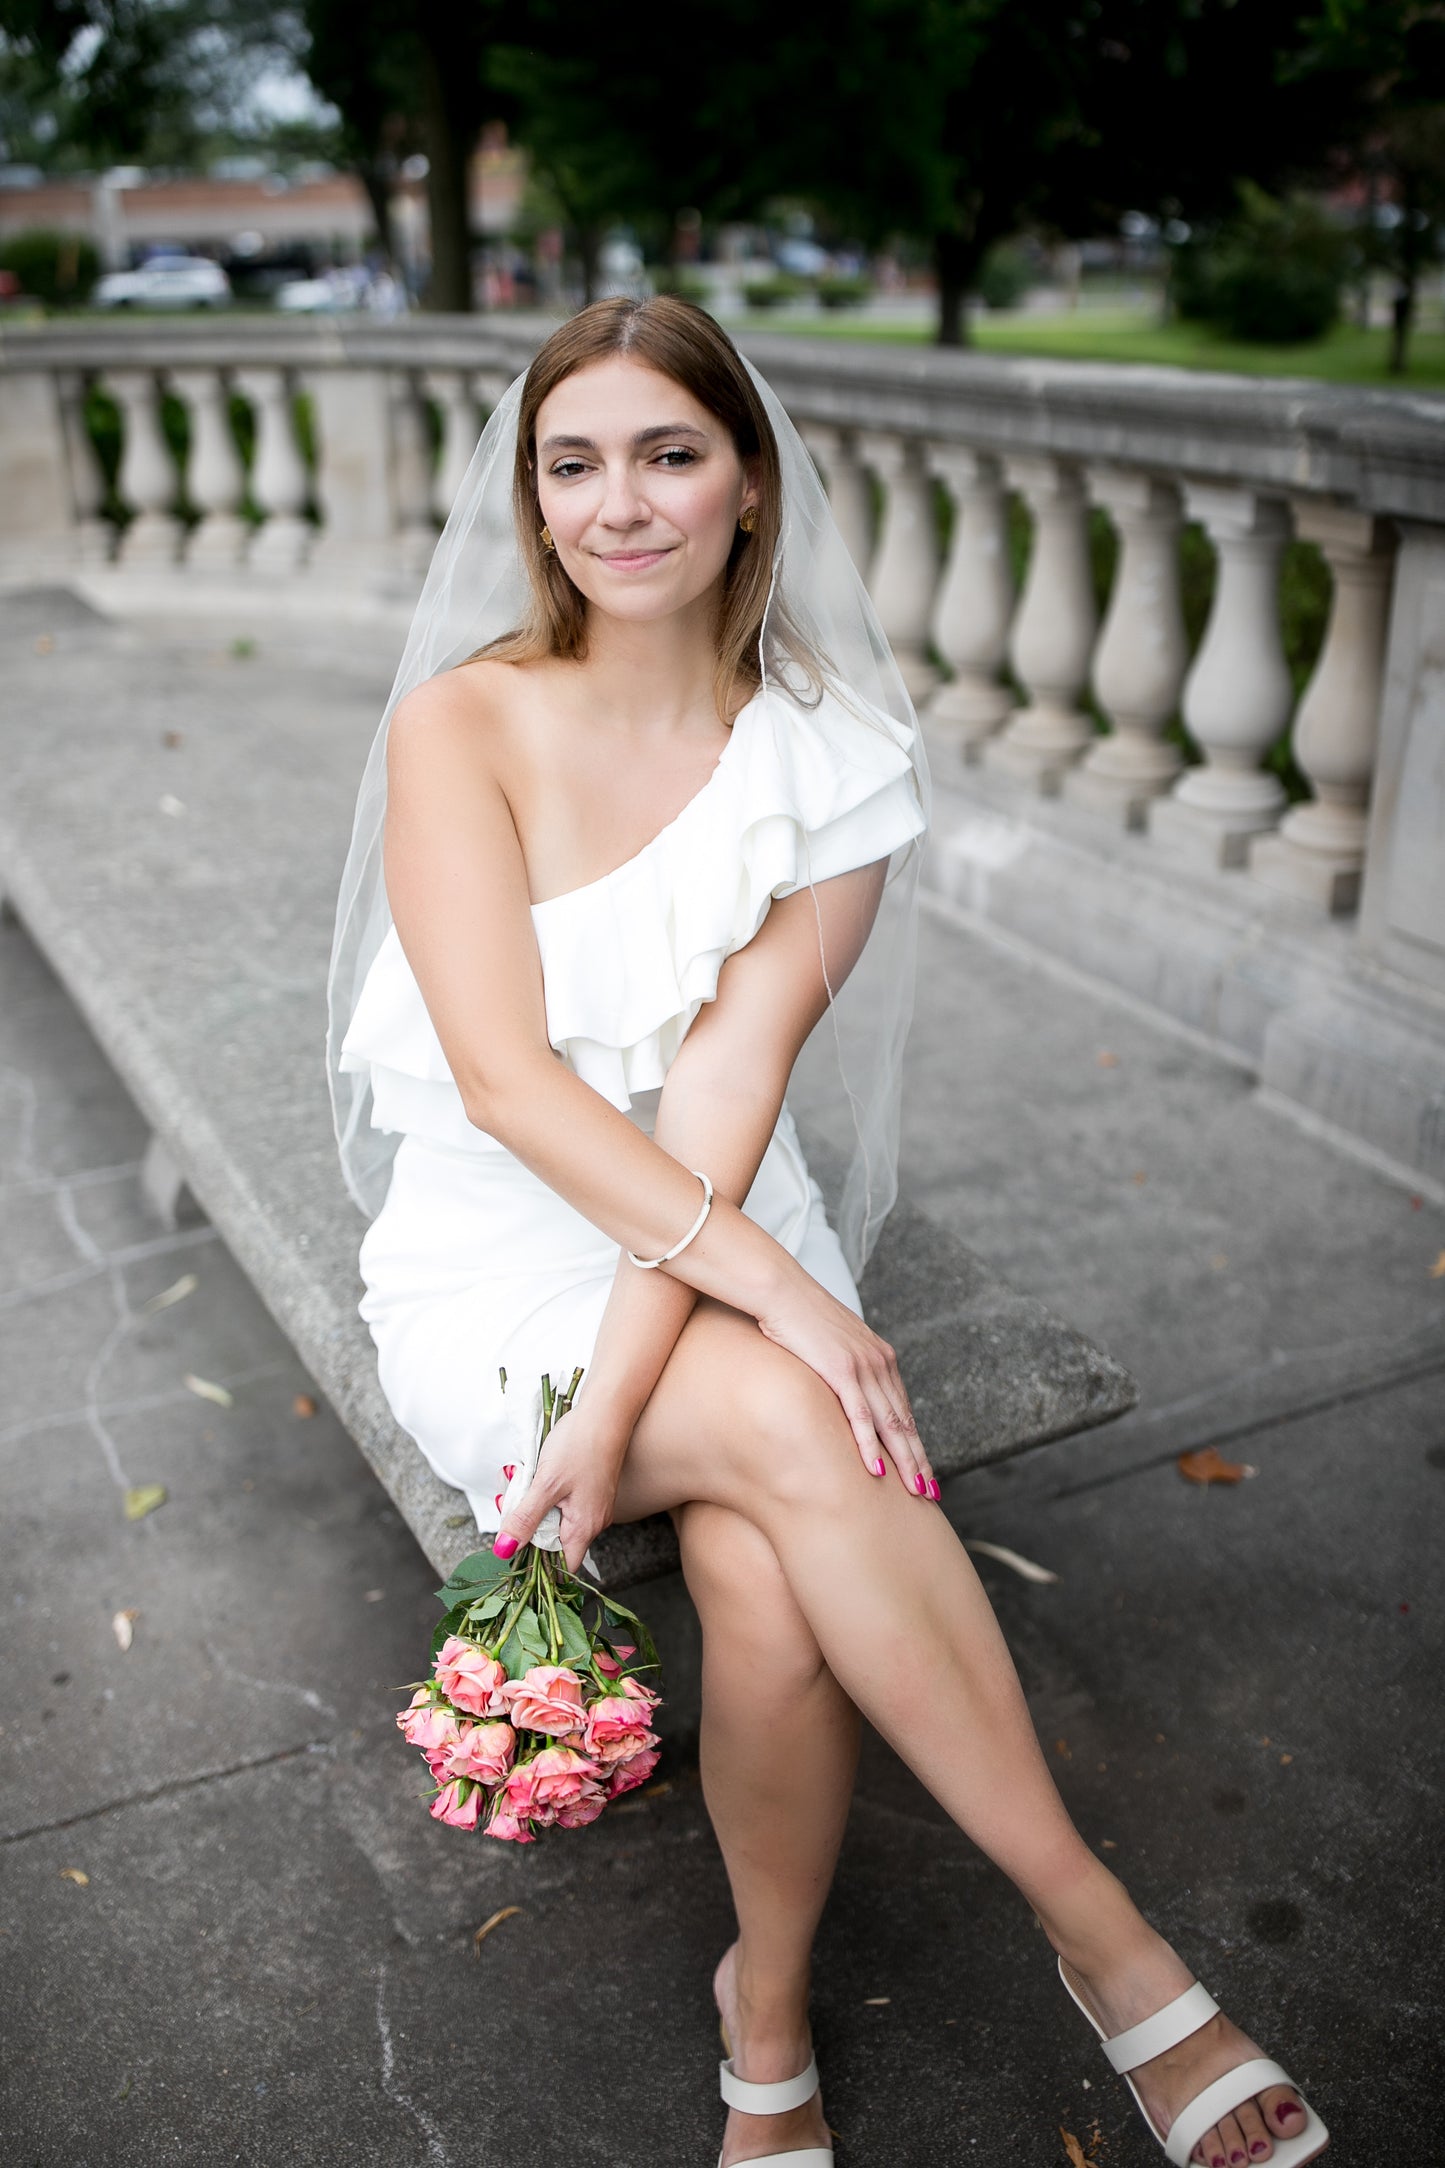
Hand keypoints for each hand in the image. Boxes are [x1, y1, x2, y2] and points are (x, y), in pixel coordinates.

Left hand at [492, 1401, 629, 1574]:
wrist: (606, 1411)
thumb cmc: (580, 1444)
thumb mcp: (545, 1484)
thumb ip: (524, 1519)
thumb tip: (504, 1551)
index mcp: (584, 1527)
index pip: (561, 1567)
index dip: (535, 1565)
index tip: (511, 1547)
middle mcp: (592, 1521)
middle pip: (552, 1541)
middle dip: (525, 1525)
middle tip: (507, 1501)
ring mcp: (591, 1505)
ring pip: (553, 1518)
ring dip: (531, 1504)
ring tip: (518, 1480)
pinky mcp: (588, 1489)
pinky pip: (560, 1502)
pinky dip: (542, 1492)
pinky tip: (532, 1473)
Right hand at [757, 1274, 936, 1498]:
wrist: (781, 1290)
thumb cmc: (799, 1316)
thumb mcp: (831, 1344)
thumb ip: (844, 1368)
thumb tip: (841, 1391)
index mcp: (880, 1357)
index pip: (903, 1408)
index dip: (915, 1442)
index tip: (923, 1469)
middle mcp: (879, 1362)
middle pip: (904, 1421)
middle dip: (919, 1459)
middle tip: (930, 1493)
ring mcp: (862, 1367)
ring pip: (890, 1423)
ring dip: (905, 1461)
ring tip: (915, 1490)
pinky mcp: (840, 1370)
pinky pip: (859, 1415)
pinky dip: (871, 1445)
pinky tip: (877, 1470)